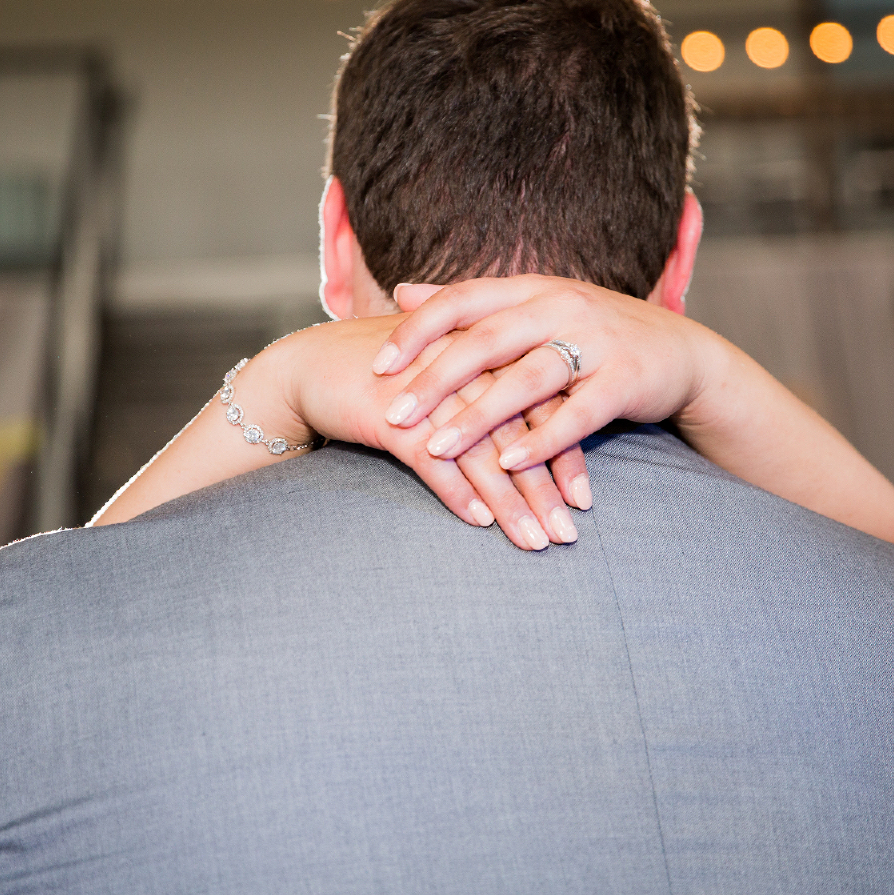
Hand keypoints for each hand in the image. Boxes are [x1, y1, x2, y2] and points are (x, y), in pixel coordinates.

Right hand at [266, 317, 587, 548]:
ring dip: (510, 503)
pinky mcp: (391, 414)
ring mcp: (427, 390)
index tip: (585, 500)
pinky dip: (457, 492)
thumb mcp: (442, 374)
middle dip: (546, 489)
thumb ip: (487, 394)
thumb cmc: (383, 375)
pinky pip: (432, 460)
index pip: (540, 405)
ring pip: (481, 452)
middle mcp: (462, 367)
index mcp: (482, 353)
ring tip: (535, 541)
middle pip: (518, 433)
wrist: (308, 368)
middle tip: (569, 534)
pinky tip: (479, 523)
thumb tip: (532, 438)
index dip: (564, 454)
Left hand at [372, 277, 715, 471]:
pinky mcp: (626, 380)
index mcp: (530, 289)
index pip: (460, 301)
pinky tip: (507, 465)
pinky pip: (578, 414)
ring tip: (436, 448)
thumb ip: (471, 305)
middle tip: (392, 415)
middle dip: (434, 381)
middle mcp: (560, 307)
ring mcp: (595, 342)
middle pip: (485, 341)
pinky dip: (541, 441)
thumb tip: (403, 291)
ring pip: (526, 379)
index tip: (376, 366)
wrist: (682, 353)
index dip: (415, 331)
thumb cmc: (593, 336)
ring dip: (478, 417)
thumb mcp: (533, 308)